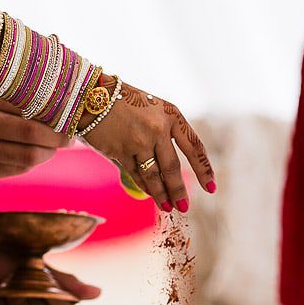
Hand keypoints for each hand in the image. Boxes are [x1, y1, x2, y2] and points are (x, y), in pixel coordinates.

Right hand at [0, 83, 69, 185]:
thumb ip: (9, 97)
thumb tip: (54, 106)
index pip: (27, 109)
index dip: (53, 116)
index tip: (68, 117)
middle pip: (30, 136)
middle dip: (56, 139)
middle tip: (68, 138)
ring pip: (25, 158)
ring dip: (46, 154)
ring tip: (52, 148)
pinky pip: (13, 171)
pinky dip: (28, 164)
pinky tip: (32, 156)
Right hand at [82, 81, 215, 212]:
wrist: (92, 96)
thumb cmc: (125, 103)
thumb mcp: (153, 110)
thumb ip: (164, 133)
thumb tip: (173, 169)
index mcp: (171, 115)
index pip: (194, 147)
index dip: (204, 169)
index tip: (211, 188)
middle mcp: (158, 128)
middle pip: (173, 167)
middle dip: (180, 190)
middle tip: (185, 207)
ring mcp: (138, 140)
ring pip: (154, 175)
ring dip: (162, 195)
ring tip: (168, 208)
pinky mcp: (120, 151)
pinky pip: (136, 174)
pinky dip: (144, 186)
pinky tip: (150, 195)